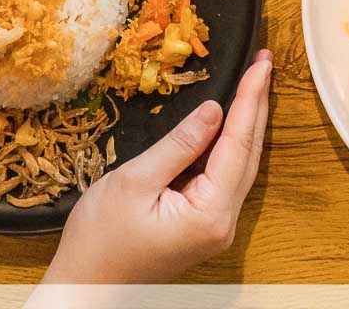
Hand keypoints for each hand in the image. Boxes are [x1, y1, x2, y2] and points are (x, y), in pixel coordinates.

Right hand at [43, 50, 272, 284]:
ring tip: (254, 83)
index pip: (238, 144)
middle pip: (248, 154)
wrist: (84, 286)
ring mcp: (215, 227)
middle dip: (256, 105)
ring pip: (241, 165)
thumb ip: (180, 145)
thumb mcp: (135, 181)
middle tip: (264, 63)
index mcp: (210, 214)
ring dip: (247, 123)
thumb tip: (214, 111)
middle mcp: (222, 223)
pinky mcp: (203, 225)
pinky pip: (225, 176)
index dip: (250, 100)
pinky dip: (231, 144)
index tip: (260, 65)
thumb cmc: (99, 239)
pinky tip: (233, 122)